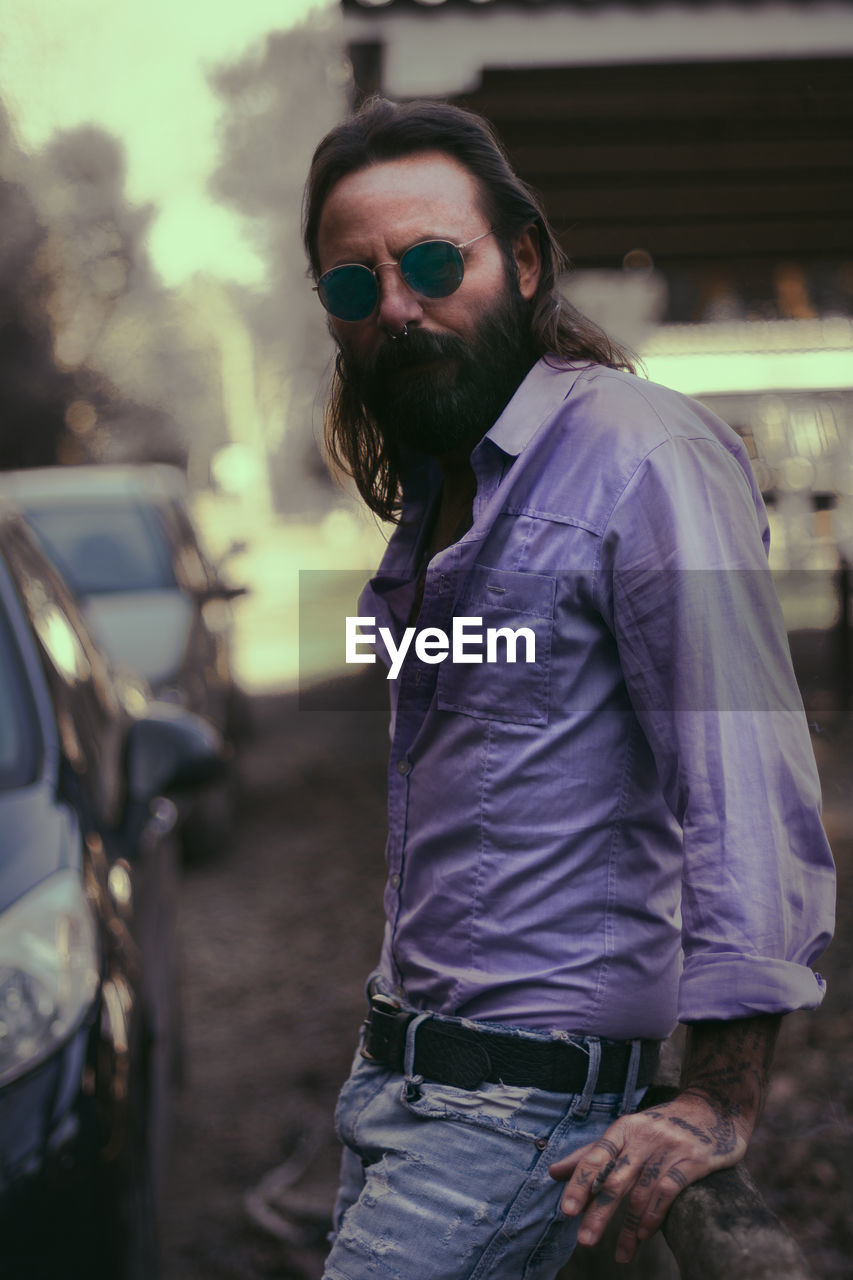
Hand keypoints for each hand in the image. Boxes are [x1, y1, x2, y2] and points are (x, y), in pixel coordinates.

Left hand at [548, 1088, 751, 1264]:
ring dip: (628, 1226)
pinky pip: (669, 1191)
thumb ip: (593, 1155)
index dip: (580, 1183)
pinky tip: (645, 1234)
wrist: (712, 1109)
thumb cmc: (660, 1127)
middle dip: (600, 1212)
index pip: (596, 1156)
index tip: (567, 1210)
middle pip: (616, 1178)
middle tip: (585, 1240)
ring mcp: (669, 1148)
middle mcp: (644, 1137)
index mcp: (623, 1128)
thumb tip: (553, 1172)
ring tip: (620, 1253)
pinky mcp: (693, 1160)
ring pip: (642, 1191)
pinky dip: (655, 1215)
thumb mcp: (626, 1134)